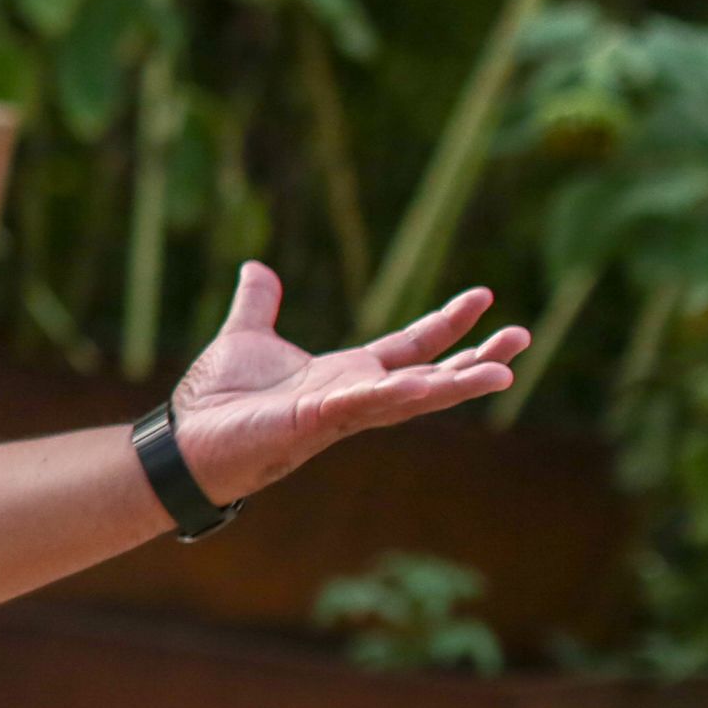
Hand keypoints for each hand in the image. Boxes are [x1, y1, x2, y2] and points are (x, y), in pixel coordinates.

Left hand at [166, 263, 529, 504]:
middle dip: (477, 360)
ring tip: (506, 373)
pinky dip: (392, 394)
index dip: (448, 324)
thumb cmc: (216, 399)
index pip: (412, 348)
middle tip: (523, 337)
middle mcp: (353, 396)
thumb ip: (258, 304)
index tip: (486, 296)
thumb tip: (256, 267)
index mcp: (345, 375)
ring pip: (411, 399)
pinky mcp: (312, 422)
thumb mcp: (245, 337)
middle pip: (430, 375)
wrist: (184, 440)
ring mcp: (338, 413)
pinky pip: (361, 406)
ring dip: (457, 386)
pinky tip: (427, 382)